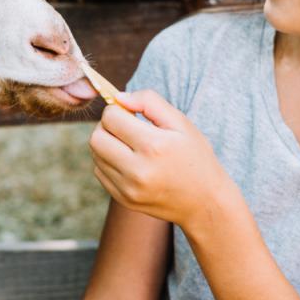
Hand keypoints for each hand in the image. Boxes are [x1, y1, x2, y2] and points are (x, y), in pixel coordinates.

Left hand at [88, 90, 242, 230]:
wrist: (204, 202)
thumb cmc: (195, 157)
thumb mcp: (181, 123)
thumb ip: (149, 102)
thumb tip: (118, 98)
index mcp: (154, 146)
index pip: (111, 117)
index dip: (118, 109)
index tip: (131, 113)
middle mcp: (138, 170)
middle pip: (96, 137)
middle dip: (107, 126)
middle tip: (125, 126)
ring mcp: (128, 189)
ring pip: (95, 155)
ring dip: (107, 144)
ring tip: (128, 144)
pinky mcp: (124, 199)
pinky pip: (100, 172)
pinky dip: (108, 162)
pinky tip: (129, 161)